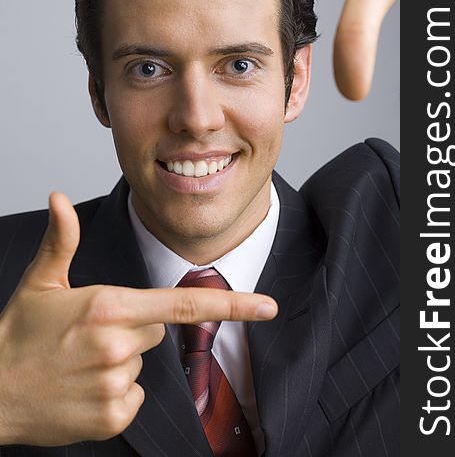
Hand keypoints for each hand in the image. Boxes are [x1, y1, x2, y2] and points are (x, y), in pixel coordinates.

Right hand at [0, 193, 276, 445]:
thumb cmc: (16, 336)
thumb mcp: (40, 283)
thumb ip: (61, 240)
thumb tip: (59, 197)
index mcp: (108, 308)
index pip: (184, 306)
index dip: (233, 306)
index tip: (268, 307)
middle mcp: (117, 346)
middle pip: (156, 330)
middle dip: (133, 327)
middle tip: (90, 333)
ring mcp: (115, 386)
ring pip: (143, 363)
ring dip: (120, 361)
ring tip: (80, 362)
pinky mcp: (111, 418)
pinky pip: (134, 396)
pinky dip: (115, 392)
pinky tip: (83, 387)